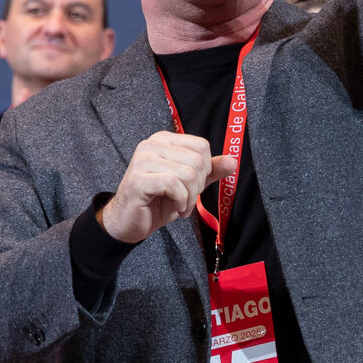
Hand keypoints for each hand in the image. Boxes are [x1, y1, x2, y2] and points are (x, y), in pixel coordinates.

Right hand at [99, 132, 236, 244]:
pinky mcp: (138, 178)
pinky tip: (174, 207)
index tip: (193, 185)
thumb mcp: (190, 184)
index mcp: (165, 140)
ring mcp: (142, 160)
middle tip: (185, 198)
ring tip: (179, 204)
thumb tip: (233, 161)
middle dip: (198, 186)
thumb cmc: (159, 201)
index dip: (205, 170)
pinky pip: (174, 185)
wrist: (130, 222)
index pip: (202, 146)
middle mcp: (152, 144)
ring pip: (188, 173)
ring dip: (190, 197)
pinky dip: (180, 201)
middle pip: (198, 160)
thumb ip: (210, 171)